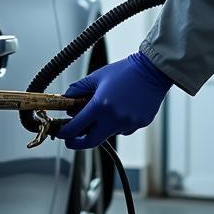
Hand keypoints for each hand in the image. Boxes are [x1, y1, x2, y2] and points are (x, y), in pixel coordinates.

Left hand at [57, 51, 172, 149]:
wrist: (152, 70)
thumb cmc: (125, 71)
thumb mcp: (96, 77)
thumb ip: (78, 89)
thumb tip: (66, 98)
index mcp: (101, 105)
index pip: (76, 127)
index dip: (65, 133)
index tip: (61, 133)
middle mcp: (114, 118)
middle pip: (91, 141)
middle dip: (78, 142)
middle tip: (72, 138)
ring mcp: (128, 123)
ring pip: (108, 133)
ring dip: (101, 126)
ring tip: (107, 106)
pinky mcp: (140, 124)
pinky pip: (123, 129)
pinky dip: (117, 123)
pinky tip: (122, 107)